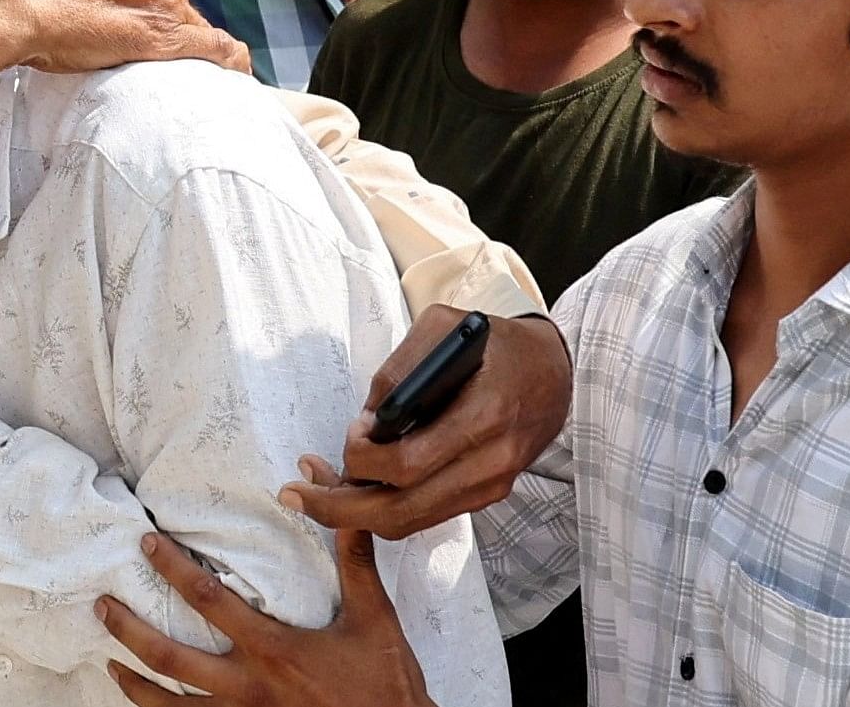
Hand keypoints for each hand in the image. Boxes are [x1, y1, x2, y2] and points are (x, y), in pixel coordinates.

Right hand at [0, 0, 249, 108]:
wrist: (11, 1)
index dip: (152, 3)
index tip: (138, 19)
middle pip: (180, 3)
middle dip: (162, 24)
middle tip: (123, 43)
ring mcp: (165, 0)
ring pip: (190, 29)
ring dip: (176, 47)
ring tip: (144, 63)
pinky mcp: (163, 37)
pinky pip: (213, 49)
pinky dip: (229, 59)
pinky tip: (237, 70)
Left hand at [94, 528, 431, 706]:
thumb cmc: (385, 682)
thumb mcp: (374, 616)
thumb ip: (352, 556)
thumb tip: (330, 492)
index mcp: (273, 648)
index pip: (207, 601)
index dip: (172, 569)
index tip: (145, 544)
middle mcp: (248, 687)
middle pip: (169, 658)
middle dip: (130, 629)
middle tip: (100, 605)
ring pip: (171, 705)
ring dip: (135, 684)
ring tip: (109, 662)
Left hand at [289, 307, 570, 539]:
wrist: (555, 371)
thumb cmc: (492, 343)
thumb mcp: (442, 327)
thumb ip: (399, 370)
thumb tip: (366, 422)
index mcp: (483, 417)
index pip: (409, 466)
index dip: (363, 460)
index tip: (351, 435)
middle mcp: (490, 463)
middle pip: (402, 511)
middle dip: (339, 509)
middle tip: (294, 495)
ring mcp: (491, 486)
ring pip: (411, 522)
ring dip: (357, 513)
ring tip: (317, 491)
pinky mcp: (487, 495)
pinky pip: (427, 514)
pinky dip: (386, 507)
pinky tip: (359, 486)